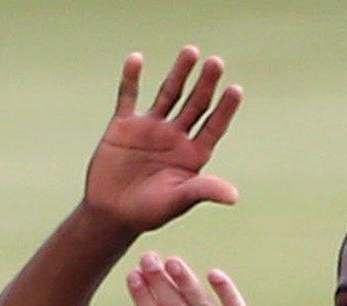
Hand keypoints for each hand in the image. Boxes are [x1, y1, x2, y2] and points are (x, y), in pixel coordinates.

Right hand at [83, 49, 242, 232]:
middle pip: (195, 104)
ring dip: (179, 73)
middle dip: (205, 84)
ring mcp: (151, 128)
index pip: (214, 126)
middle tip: (217, 63)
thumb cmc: (148, 212)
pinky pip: (128, 96)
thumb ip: (203, 191)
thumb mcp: (178, 201)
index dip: (225, 109)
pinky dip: (131, 78)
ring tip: (192, 51)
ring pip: (169, 94)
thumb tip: (234, 196)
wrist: (110, 214)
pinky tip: (136, 59)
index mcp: (193, 154)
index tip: (236, 89)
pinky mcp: (124, 125)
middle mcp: (176, 137)